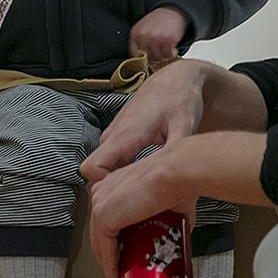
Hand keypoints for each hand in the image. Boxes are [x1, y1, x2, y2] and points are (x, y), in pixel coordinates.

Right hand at [81, 60, 207, 183]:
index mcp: (126, 135)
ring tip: (145, 187)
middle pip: (95, 172)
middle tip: (139, 200)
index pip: (92, 168)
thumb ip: (176, 156)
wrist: (175, 78)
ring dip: (118, 180)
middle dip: (111, 189)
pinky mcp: (119, 134)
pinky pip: (111, 158)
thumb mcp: (184, 128)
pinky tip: (145, 174)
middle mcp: (114, 134)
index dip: (103, 186)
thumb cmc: (179, 98)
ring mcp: (114, 133)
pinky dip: (122, 170)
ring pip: (103, 166)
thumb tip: (176, 181)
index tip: (125, 195)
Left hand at [86, 132, 263, 277]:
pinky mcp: (104, 214)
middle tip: (121, 271)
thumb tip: (175, 238)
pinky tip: (116, 277)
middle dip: (108, 253)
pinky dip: (109, 265)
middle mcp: (103, 190)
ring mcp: (101, 202)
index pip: (107, 216)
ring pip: (99, 241)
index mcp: (115, 183)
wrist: (178, 174)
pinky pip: (104, 247)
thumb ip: (166, 220)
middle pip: (99, 230)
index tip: (123, 254)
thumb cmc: (179, 183)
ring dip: (108, 262)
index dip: (113, 238)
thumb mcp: (169, 206)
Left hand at [128, 6, 189, 66]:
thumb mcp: (142, 28)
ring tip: (166, 50)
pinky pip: (168, 55)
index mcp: (135, 33)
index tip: (148, 59)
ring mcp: (156, 38)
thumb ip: (139, 42)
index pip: (135, 55)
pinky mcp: (168, 40)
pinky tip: (173, 48)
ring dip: (164, 56)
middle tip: (160, 53)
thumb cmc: (158, 21)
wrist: (172, 11)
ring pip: (158, 58)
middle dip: (155, 58)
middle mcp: (144, 36)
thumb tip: (140, 60)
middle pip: (148, 58)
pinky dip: (171, 54)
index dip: (142, 59)